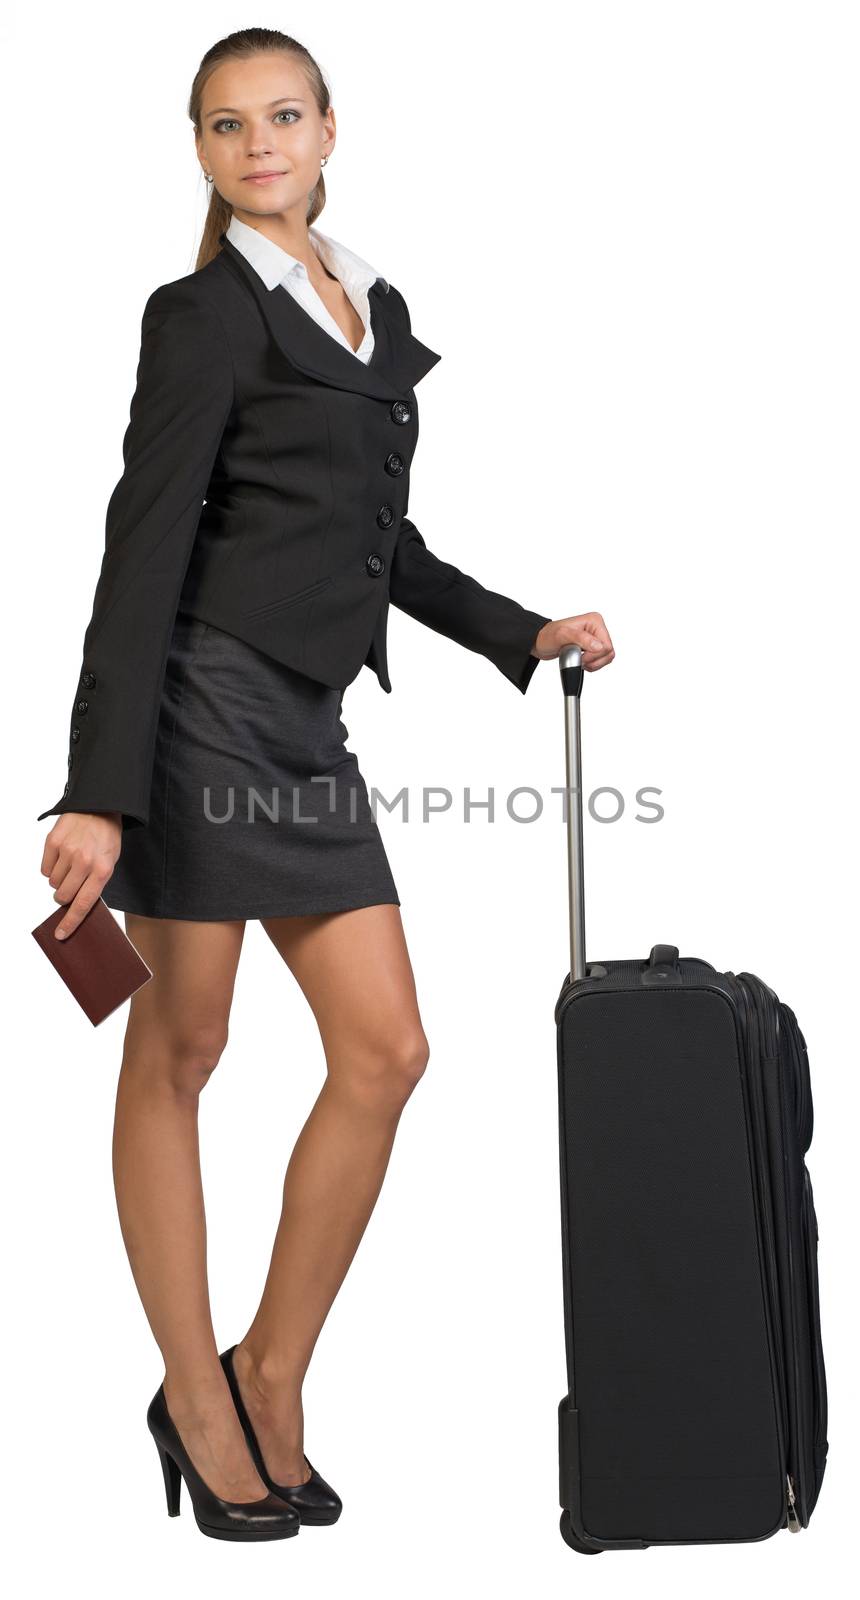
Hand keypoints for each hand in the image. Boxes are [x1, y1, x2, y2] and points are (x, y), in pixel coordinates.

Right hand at [40, 812, 122, 938]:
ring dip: (59, 879)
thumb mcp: (111, 861)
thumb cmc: (106, 838)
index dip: (71, 922)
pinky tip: (62, 856)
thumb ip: (95, 884)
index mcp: (102, 870)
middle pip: (63, 896)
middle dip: (64, 895)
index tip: (61, 934)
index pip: (83, 904)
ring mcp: (67, 851)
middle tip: (72, 883)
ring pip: (52, 883)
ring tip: (70, 863)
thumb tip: (78, 907)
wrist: (99, 806)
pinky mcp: (53, 842)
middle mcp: (84, 862)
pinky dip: (51, 867)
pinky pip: (44, 869)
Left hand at [531, 611, 614, 671]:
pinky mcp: (593, 647)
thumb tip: (599, 646)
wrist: (540, 642)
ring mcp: (596, 638)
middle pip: (608, 652)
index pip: (606, 645)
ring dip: (593, 664)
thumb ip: (581, 639)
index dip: (593, 656)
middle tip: (578, 659)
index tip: (579, 657)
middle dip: (593, 661)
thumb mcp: (562, 635)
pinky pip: (601, 661)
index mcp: (594, 621)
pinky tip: (580, 661)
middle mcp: (597, 628)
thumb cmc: (548, 636)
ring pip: (606, 658)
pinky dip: (592, 665)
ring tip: (578, 660)